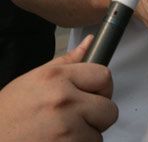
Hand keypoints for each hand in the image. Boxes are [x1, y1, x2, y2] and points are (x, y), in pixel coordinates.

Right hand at [0, 35, 118, 141]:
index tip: (94, 93)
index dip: (101, 87)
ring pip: (98, 134)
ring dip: (85, 135)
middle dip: (97, 115)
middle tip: (78, 116)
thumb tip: (89, 43)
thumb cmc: (8, 113)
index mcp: (57, 78)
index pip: (104, 76)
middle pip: (109, 109)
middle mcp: (64, 101)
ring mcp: (66, 130)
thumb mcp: (34, 79)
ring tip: (62, 131)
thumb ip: (67, 62)